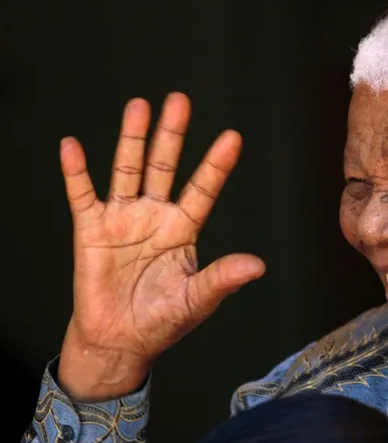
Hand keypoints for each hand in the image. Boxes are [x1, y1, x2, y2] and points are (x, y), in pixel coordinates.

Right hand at [57, 92, 264, 400]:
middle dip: (172, 136)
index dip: (216, 164)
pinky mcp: (90, 230)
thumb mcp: (197, 299)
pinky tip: (73, 146)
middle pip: (164, 167)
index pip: (203, 189)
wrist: (120, 341)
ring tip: (139, 107)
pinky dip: (76, 173)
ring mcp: (122, 219)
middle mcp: (155, 216)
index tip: (232, 137)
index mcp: (184, 229)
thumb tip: (258, 265)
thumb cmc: (162, 320)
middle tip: (180, 101)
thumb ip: (222, 278)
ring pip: (127, 170)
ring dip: (132, 139)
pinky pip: (82, 195)